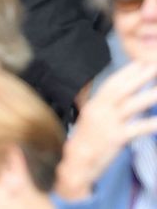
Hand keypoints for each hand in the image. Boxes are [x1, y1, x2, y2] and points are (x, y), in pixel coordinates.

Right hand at [55, 62, 156, 199]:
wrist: (75, 162)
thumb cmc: (84, 140)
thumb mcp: (89, 117)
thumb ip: (100, 104)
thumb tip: (109, 93)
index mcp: (95, 103)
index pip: (113, 83)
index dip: (127, 72)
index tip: (140, 62)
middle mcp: (101, 109)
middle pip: (122, 89)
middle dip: (139, 76)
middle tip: (153, 66)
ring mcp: (109, 123)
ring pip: (131, 105)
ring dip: (148, 95)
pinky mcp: (116, 138)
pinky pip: (136, 129)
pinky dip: (149, 124)